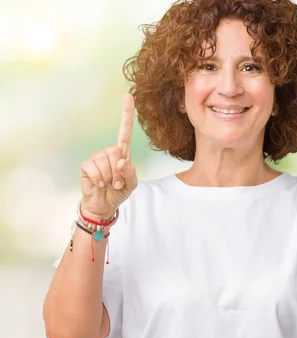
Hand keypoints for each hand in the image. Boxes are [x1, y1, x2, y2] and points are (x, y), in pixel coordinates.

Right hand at [79, 93, 138, 219]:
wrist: (104, 204)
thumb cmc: (119, 191)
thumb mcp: (131, 184)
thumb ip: (130, 172)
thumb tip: (121, 160)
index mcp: (122, 153)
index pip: (125, 131)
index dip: (126, 114)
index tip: (128, 96)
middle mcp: (108, 152)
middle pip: (115, 151)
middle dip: (118, 171)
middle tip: (117, 181)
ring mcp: (96, 157)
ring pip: (105, 161)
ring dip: (109, 177)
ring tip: (109, 183)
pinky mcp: (86, 166)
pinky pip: (94, 169)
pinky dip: (99, 179)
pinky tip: (99, 183)